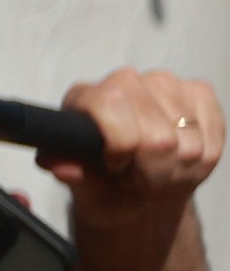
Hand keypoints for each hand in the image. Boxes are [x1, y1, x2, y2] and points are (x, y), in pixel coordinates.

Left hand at [42, 68, 223, 233]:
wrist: (140, 190)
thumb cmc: (106, 187)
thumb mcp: (84, 189)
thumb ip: (73, 175)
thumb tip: (57, 164)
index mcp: (84, 98)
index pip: (110, 103)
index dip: (121, 143)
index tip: (116, 165)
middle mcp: (124, 81)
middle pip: (157, 133)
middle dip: (153, 169)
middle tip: (140, 179)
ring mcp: (164, 83)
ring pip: (188, 139)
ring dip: (176, 167)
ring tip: (158, 173)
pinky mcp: (198, 91)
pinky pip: (212, 135)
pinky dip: (201, 159)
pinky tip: (179, 162)